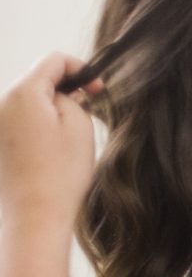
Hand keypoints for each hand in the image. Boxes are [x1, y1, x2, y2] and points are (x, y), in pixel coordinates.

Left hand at [0, 55, 100, 231]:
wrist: (32, 215)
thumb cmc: (59, 174)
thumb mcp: (79, 126)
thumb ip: (73, 97)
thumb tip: (64, 93)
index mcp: (22, 93)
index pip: (52, 60)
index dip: (80, 69)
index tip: (96, 90)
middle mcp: (0, 103)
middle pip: (36, 81)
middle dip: (63, 91)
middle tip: (87, 114)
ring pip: (26, 103)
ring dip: (49, 111)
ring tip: (68, 139)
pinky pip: (17, 123)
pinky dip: (36, 128)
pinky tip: (50, 152)